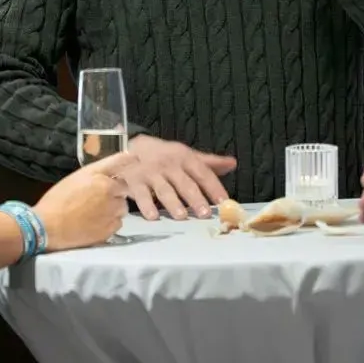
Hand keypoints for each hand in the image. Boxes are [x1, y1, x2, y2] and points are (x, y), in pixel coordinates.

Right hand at [34, 152, 132, 250]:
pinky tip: (94, 225)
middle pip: (124, 188)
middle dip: (116, 193)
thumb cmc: (56, 202)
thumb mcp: (74, 179)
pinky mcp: (111, 227)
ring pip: (122, 207)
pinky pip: (117, 223)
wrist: (46, 226)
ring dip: (114, 209)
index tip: (135, 158)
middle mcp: (108, 189)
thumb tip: (109, 176)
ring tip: (94, 214)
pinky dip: (109, 224)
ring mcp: (112, 209)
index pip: (119, 161)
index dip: (129, 159)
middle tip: (99, 200)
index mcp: (97, 174)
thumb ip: (95, 176)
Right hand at [120, 134, 235, 219]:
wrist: (131, 146)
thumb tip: (232, 163)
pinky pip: (140, 194)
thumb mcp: (185, 155)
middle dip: (195, 198)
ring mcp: (150, 172)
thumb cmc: (164, 156)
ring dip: (173, 202)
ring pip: (163, 189)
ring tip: (182, 216)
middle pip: (184, 183)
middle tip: (205, 213)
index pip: (202, 172)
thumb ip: (208, 162)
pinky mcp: (134, 181)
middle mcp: (168, 164)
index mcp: (184, 157)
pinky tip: (152, 216)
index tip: (223, 201)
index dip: (213, 187)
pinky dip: (146, 205)